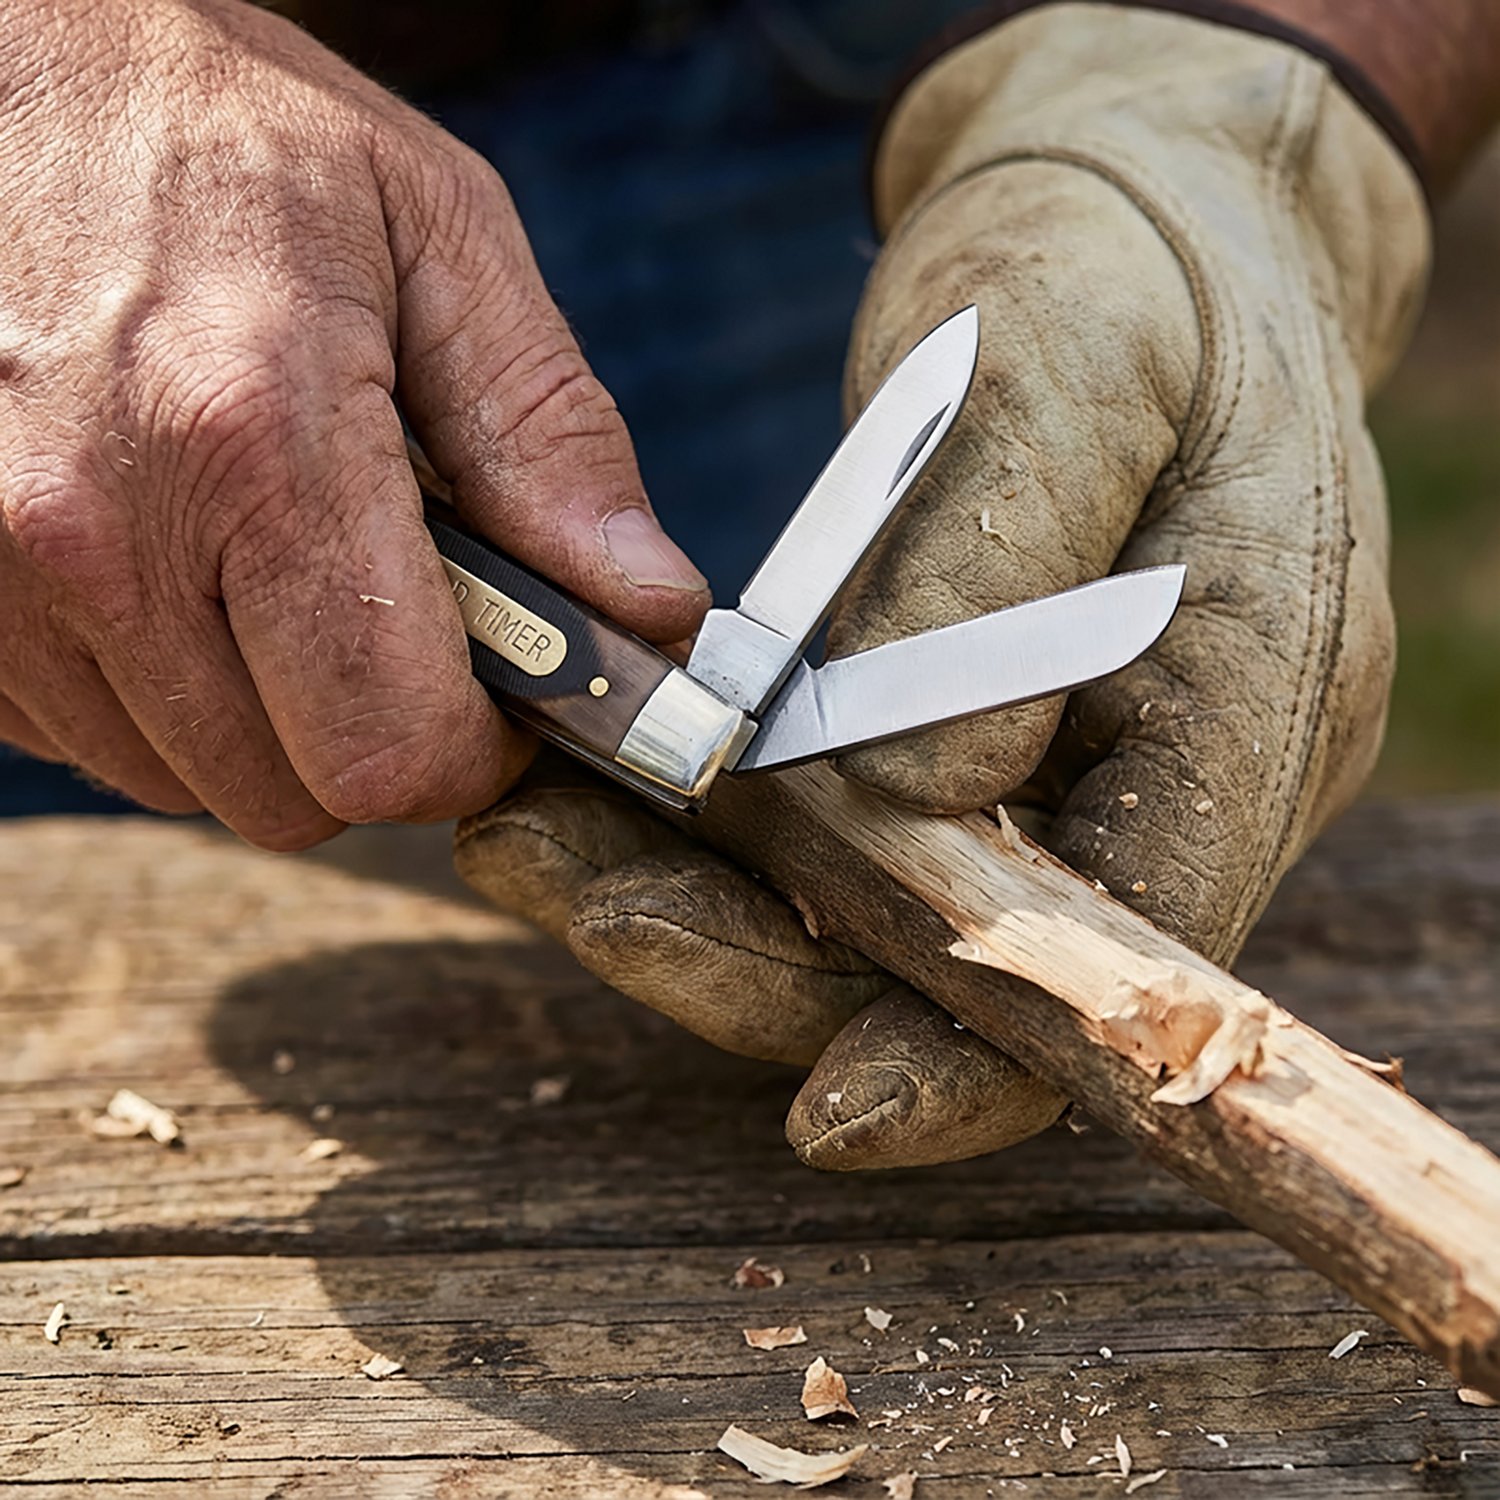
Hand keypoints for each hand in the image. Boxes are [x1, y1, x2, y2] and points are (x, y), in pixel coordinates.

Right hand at [0, 0, 705, 847]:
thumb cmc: (214, 127)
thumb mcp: (431, 234)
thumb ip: (550, 437)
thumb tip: (649, 606)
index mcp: (252, 436)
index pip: (390, 747)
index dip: (473, 753)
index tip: (499, 705)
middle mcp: (98, 530)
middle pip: (294, 797)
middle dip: (376, 737)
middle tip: (397, 624)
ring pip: (189, 779)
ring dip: (267, 716)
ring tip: (276, 564)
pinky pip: (90, 735)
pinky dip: (162, 689)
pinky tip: (180, 566)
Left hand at [455, 5, 1429, 1167]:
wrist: (1133, 219)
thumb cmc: (1136, 268)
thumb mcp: (1084, 357)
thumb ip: (1016, 557)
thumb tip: (920, 785)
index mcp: (1254, 713)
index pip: (1127, 955)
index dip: (984, 1061)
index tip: (829, 1112)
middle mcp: (1149, 778)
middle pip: (958, 964)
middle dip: (764, 963)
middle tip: (581, 900)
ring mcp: (1042, 761)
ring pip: (861, 911)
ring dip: (696, 899)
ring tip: (529, 839)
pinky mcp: (948, 727)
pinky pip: (820, 825)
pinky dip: (697, 822)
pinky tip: (577, 782)